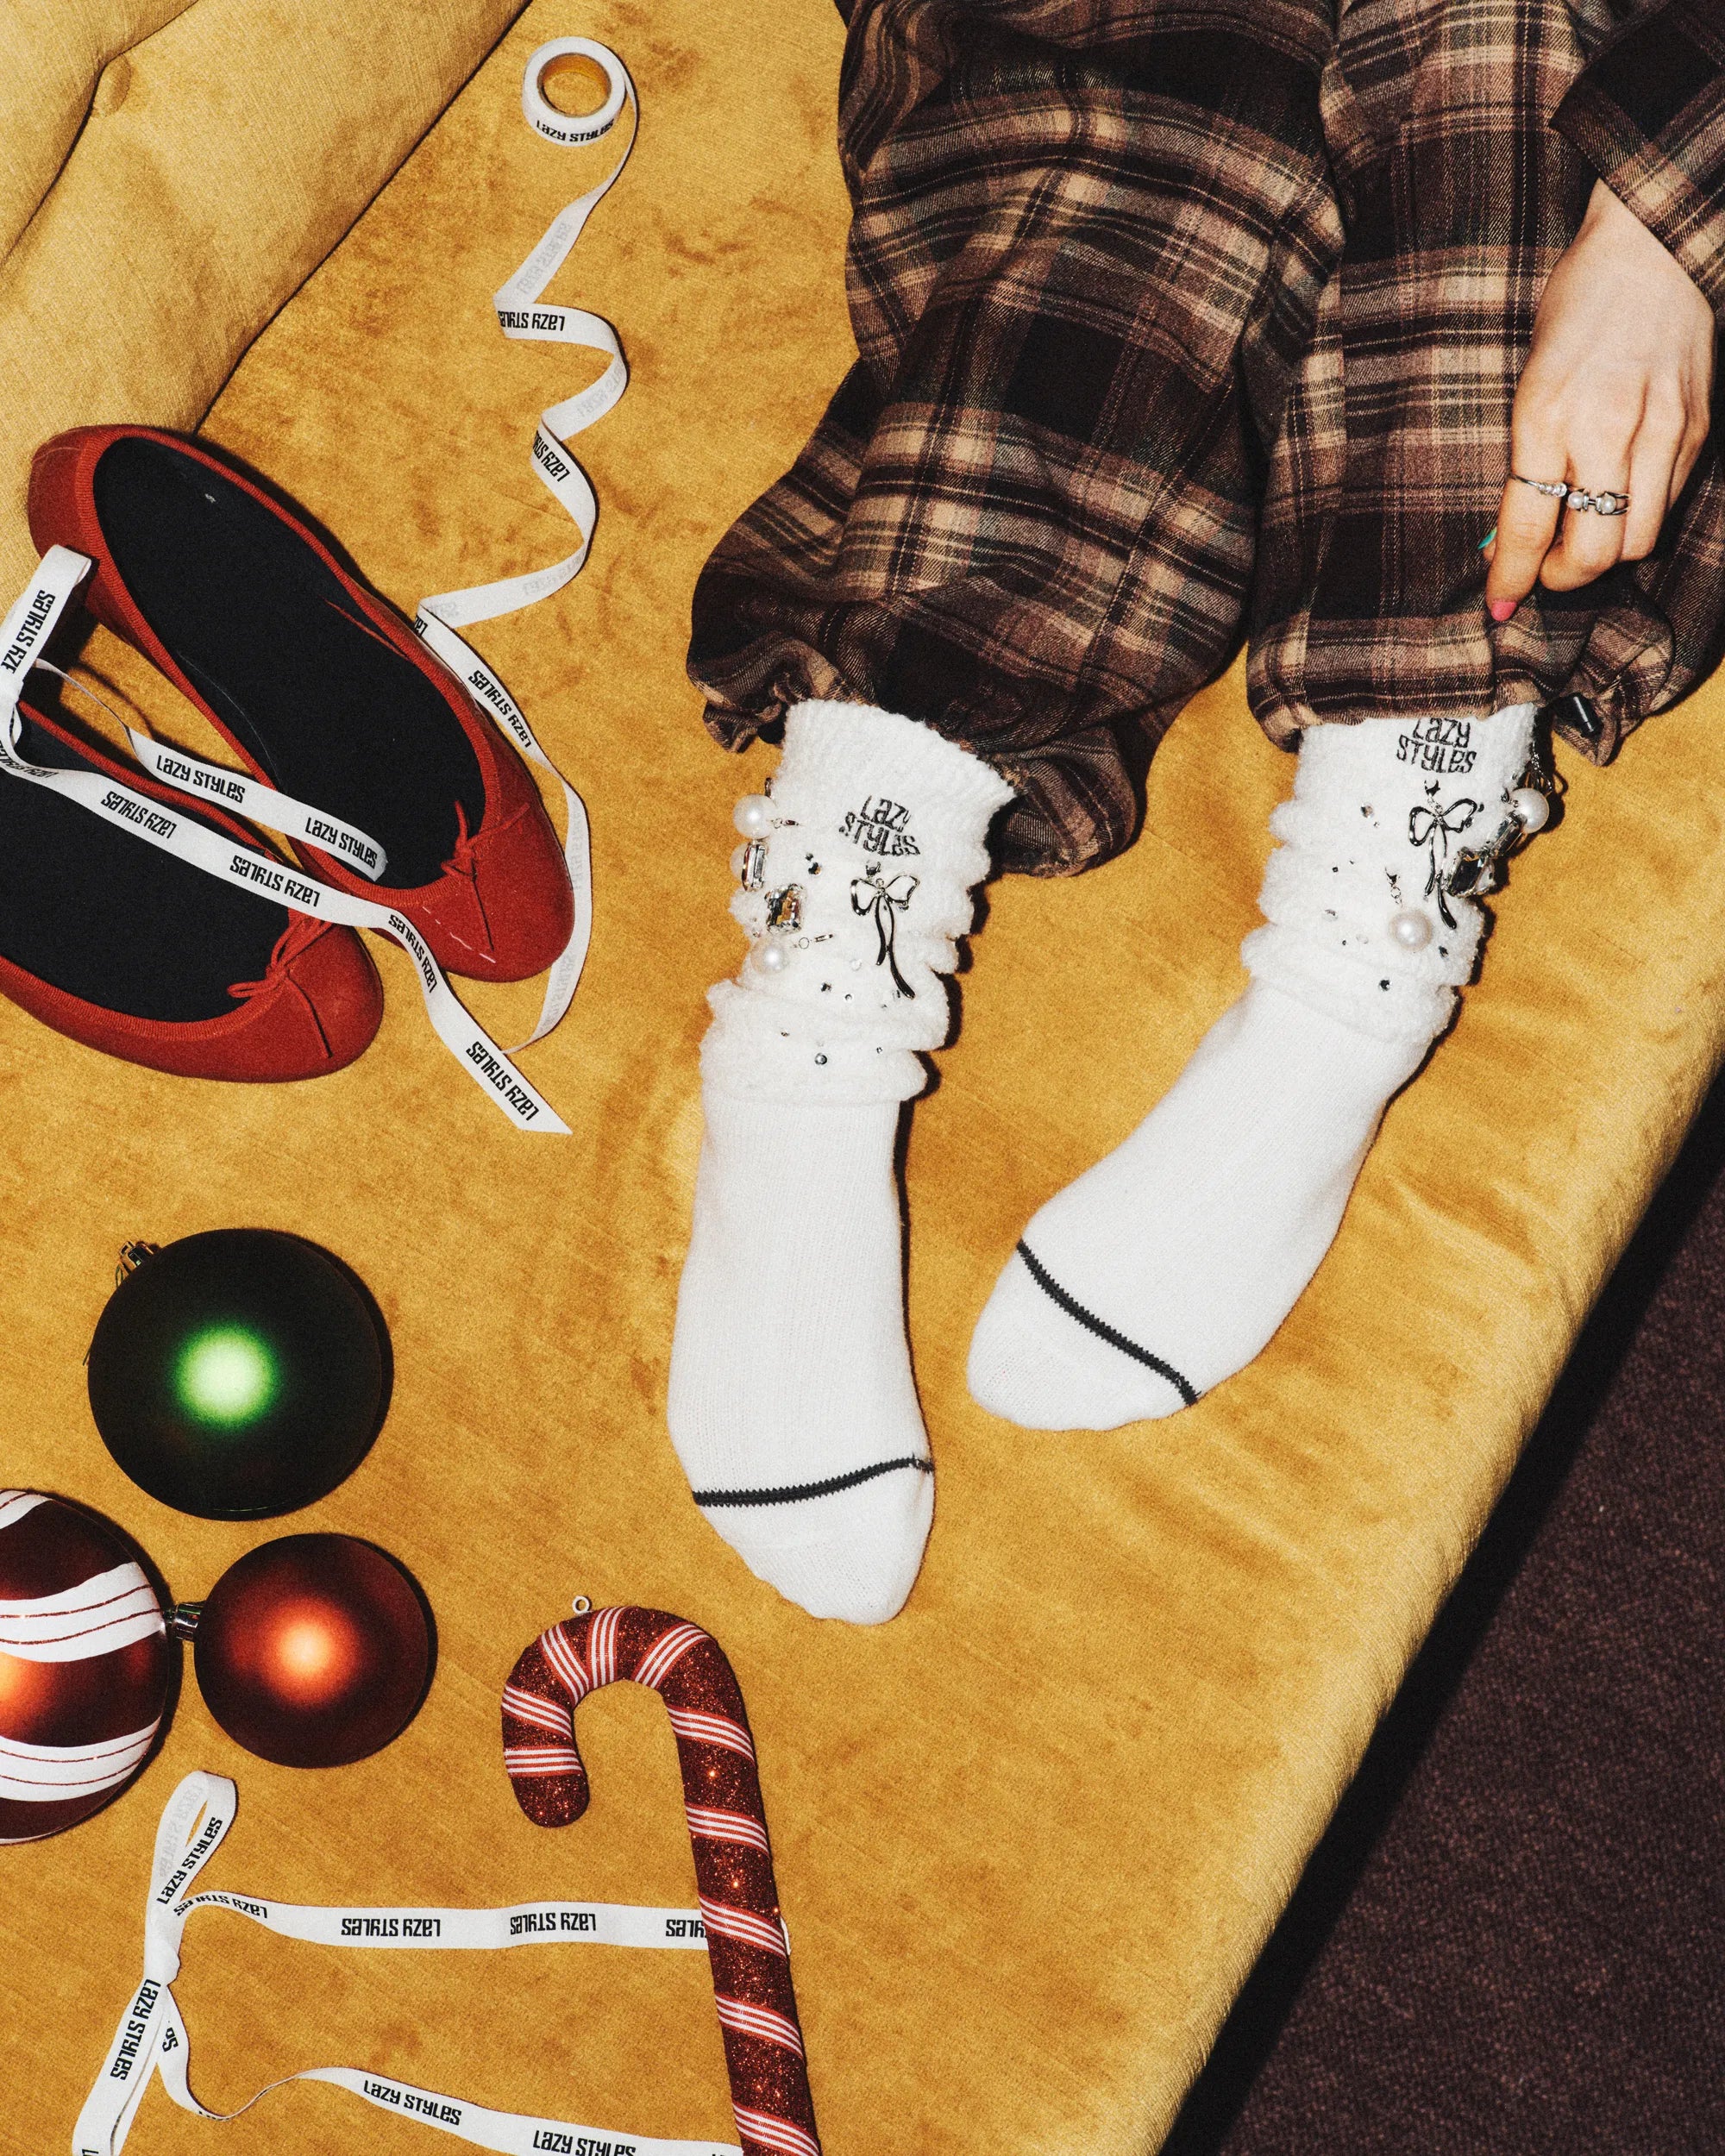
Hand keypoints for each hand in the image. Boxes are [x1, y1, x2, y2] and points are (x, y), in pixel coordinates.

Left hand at [1484, 178, 1714, 620]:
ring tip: (1586, 538)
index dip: (1511, 579)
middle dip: (1562, 578)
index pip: (1527, 527)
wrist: (1652, 248)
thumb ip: (1527, 455)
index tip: (1500, 604)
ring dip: (1607, 556)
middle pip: (1591, 552)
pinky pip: (1666, 505)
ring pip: (1637, 541)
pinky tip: (1621, 503)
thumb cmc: (1576, 309)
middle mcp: (1605, 429)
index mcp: (1546, 416)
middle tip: (1546, 572)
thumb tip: (1512, 531)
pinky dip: (1640, 520)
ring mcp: (1659, 431)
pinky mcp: (1696, 428)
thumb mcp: (1530, 379)